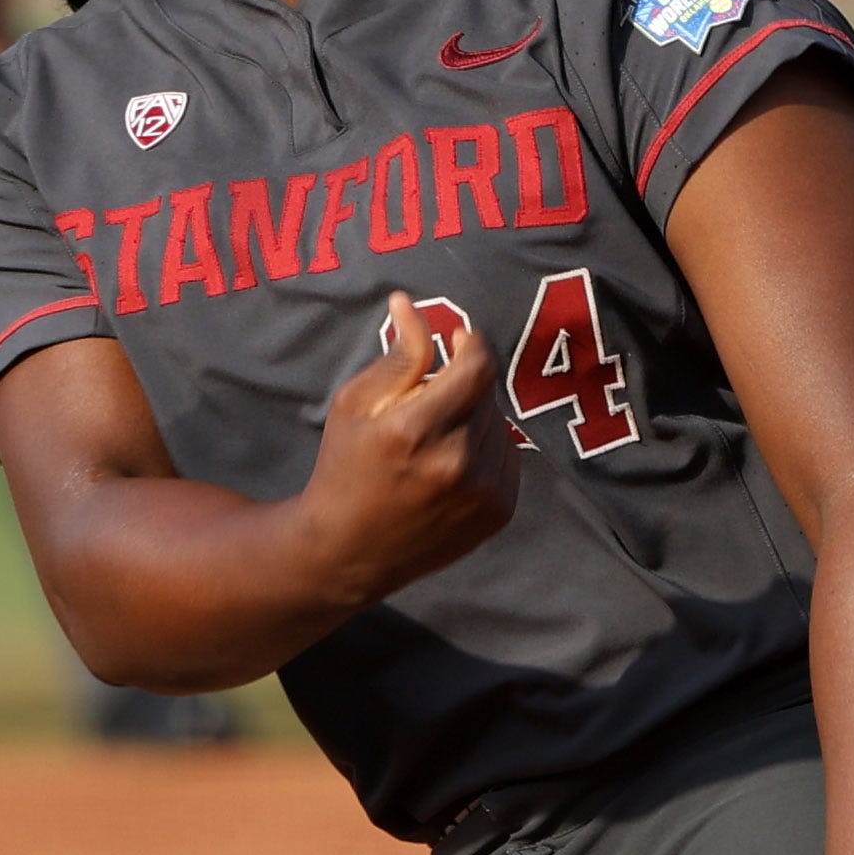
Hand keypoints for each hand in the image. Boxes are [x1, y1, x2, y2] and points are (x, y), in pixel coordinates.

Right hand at [297, 296, 518, 603]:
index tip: (459, 338)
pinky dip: (486, 448)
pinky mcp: (500, 512)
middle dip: (462, 385)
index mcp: (412, 431)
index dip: (472, 343)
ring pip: (499, 423)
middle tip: (427, 402)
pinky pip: (508, 455)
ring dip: (474, 417)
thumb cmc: (345, 468)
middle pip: (486, 393)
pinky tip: (451, 464)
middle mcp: (454, 463)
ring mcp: (482, 493)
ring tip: (435, 437)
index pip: (476, 367)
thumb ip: (397, 355)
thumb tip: (411, 304)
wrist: (350, 551)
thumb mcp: (354, 404)